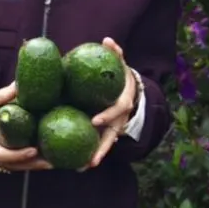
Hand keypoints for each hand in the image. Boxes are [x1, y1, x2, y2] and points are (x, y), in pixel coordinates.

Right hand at [0, 82, 50, 171]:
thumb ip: (1, 95)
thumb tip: (20, 84)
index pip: (3, 155)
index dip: (20, 155)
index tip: (35, 150)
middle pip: (13, 165)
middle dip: (34, 164)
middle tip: (53, 161)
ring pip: (13, 167)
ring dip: (32, 165)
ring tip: (53, 161)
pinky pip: (11, 163)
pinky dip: (26, 162)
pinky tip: (41, 157)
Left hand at [87, 37, 135, 169]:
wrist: (130, 89)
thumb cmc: (119, 75)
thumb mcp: (120, 64)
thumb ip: (115, 53)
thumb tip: (107, 40)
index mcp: (124, 101)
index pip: (117, 109)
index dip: (108, 115)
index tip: (95, 120)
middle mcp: (121, 118)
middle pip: (113, 135)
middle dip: (103, 146)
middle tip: (91, 157)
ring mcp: (115, 127)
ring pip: (107, 144)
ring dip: (97, 156)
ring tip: (83, 167)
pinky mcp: (107, 133)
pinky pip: (100, 145)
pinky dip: (92, 155)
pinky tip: (78, 165)